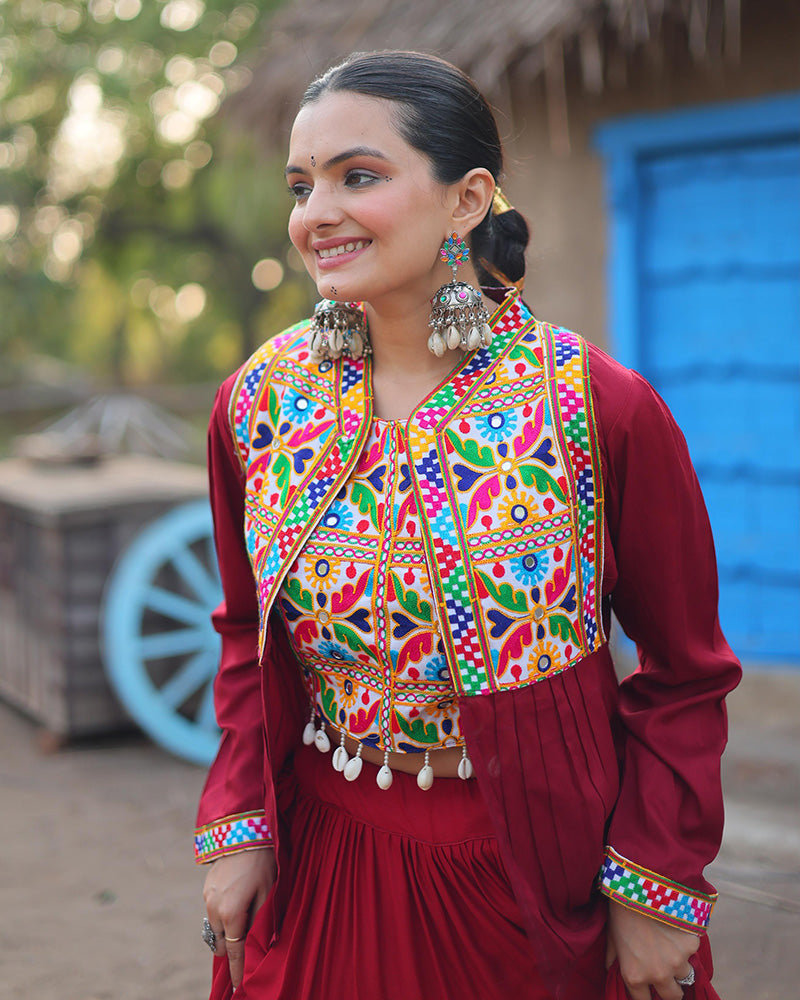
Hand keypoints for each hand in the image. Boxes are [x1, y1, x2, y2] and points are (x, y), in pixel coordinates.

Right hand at [203, 848, 276, 988]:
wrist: (243, 832)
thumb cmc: (262, 864)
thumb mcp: (267, 895)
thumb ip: (259, 922)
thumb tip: (255, 943)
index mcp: (231, 915)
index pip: (233, 952)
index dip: (236, 971)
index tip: (238, 988)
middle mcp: (214, 909)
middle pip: (220, 943)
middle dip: (230, 949)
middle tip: (245, 949)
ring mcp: (207, 898)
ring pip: (214, 927)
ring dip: (226, 930)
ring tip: (242, 921)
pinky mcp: (206, 887)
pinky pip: (213, 910)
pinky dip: (222, 914)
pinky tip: (236, 901)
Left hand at [606, 898, 699, 998]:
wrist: (638, 886)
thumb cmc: (620, 912)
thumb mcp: (611, 940)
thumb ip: (613, 962)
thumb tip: (613, 972)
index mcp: (635, 976)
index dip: (647, 995)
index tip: (649, 989)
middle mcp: (658, 974)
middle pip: (673, 997)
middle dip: (671, 988)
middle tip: (666, 972)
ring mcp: (677, 961)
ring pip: (686, 973)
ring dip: (679, 963)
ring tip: (668, 942)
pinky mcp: (691, 945)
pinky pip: (692, 950)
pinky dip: (685, 941)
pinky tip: (674, 925)